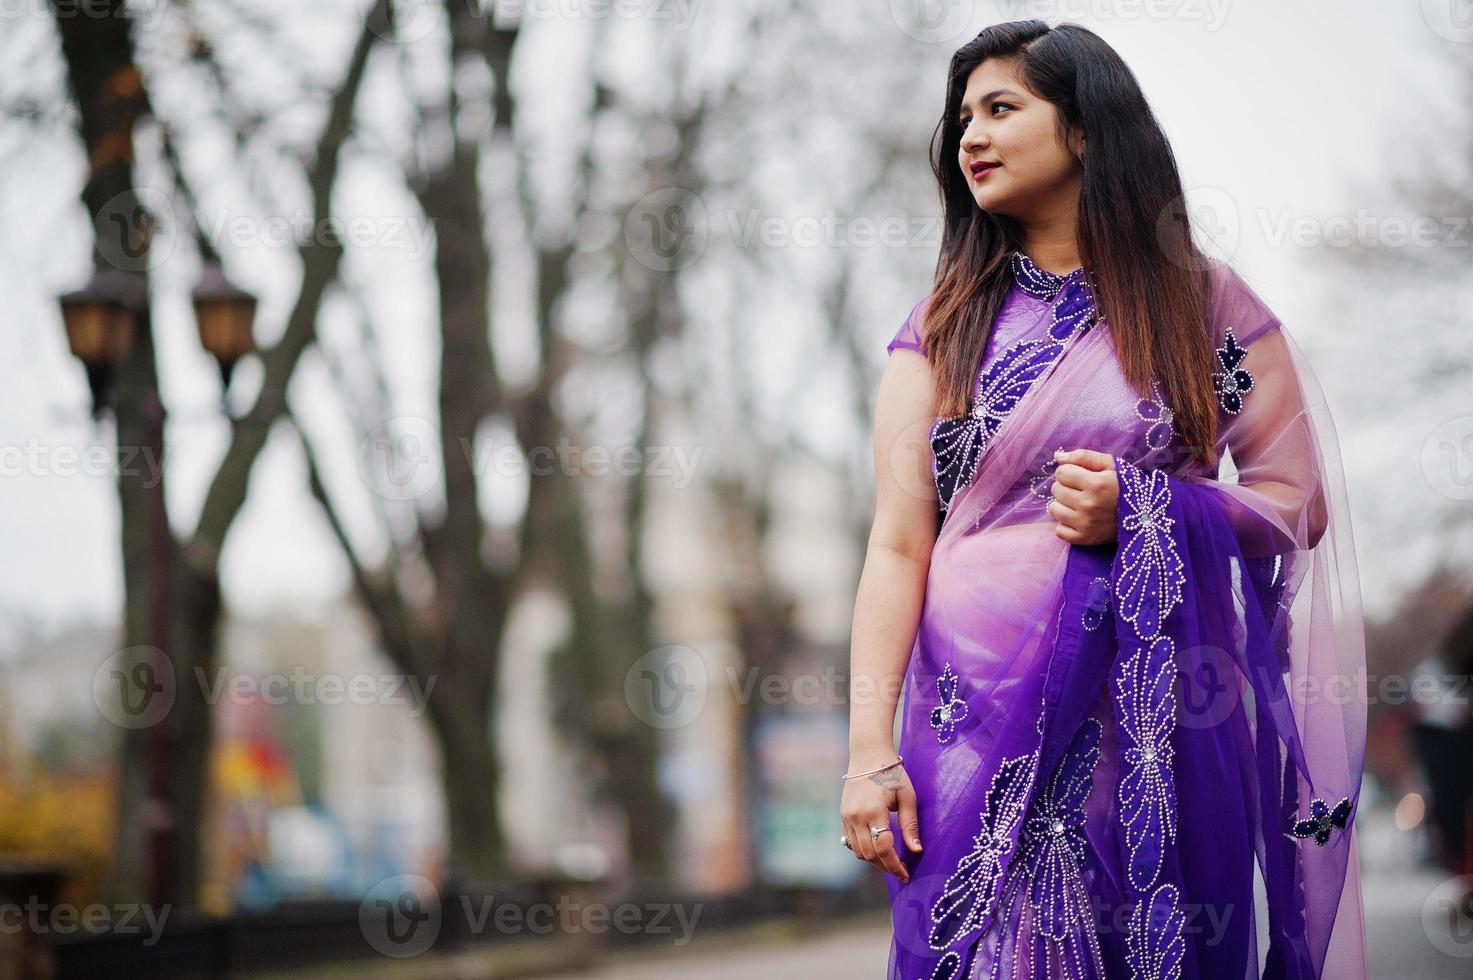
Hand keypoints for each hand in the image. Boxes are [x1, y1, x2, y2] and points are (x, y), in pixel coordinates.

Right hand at [839, 754, 921, 882]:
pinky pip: (850, 842)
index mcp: (874, 811)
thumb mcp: (907, 797)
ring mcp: (847, 817)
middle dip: (885, 867)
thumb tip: (916, 850)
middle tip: (901, 871)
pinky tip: (876, 850)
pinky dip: (863, 850)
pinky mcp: (843, 816)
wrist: (868, 756)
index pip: (883, 848)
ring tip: (890, 861)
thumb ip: (910, 825)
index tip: (905, 875)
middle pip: (869, 854)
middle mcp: (856, 816)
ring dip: (874, 861)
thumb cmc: (892, 774)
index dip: (894, 866)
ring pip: (858, 851)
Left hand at [1048, 449, 1118, 545]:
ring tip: (1079, 504)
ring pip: (1054, 509)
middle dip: (1066, 486)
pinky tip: (1078, 519)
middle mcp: (1088, 505)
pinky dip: (1065, 524)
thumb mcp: (1111, 466)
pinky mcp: (1085, 539)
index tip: (1081, 476)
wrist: (1146, 516)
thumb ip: (1084, 457)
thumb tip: (1057, 456)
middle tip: (1081, 490)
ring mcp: (1085, 524)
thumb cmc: (1126, 487)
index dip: (1069, 472)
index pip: (1061, 472)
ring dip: (1063, 505)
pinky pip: (1059, 530)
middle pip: (1056, 490)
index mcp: (1096, 484)